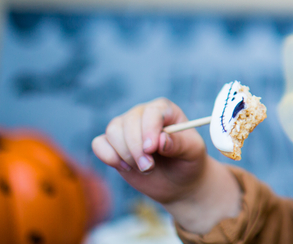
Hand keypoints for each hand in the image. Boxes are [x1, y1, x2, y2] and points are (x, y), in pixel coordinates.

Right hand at [92, 98, 207, 204]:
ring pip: (113, 131)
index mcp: (165, 110)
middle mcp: (143, 114)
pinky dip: (109, 157)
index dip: (149, 129)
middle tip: (149, 167)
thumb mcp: (193, 152)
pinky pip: (99, 143)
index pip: (152, 112)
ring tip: (144, 168)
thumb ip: (180, 144)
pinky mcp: (112, 144)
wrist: (177, 181)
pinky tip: (126, 168)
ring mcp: (126, 127)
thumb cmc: (188, 162)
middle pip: (129, 122)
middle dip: (136, 149)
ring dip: (125, 154)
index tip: (151, 149)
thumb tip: (161, 139)